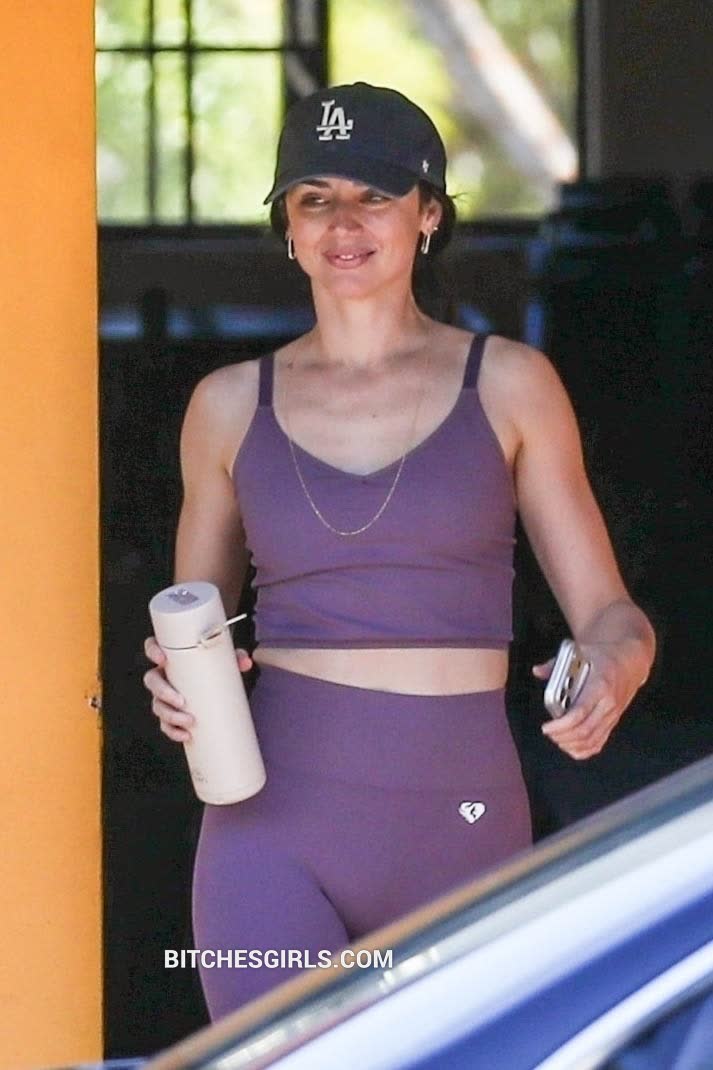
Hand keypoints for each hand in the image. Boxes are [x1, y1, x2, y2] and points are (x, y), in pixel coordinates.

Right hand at [142, 635, 252, 743]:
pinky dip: (173, 731)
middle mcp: (164, 675)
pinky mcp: (170, 713)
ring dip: (170, 715)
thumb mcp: (226, 661)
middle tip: (182, 701)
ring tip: (190, 721)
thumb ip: (235, 658)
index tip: (163, 659)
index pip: (153, 647)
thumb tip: (246, 662)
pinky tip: (186, 735)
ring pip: (157, 705)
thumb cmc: (215, 668)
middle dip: (163, 692)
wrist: (218, 688)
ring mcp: (164, 696)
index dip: (153, 651)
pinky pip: (165, 724)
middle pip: (152, 680)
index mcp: (172, 658)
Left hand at [532, 643, 642, 759]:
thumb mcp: (580, 652)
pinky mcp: (613, 722)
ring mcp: (612, 715)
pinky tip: (571, 747)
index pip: (579, 713)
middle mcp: (608, 704)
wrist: (630, 661)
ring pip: (592, 740)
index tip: (547, 727)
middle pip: (584, 730)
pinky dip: (584, 750)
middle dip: (562, 736)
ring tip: (556, 738)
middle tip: (548, 732)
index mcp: (600, 686)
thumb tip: (538, 671)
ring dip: (571, 744)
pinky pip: (599, 742)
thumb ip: (556, 664)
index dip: (561, 725)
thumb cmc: (605, 656)